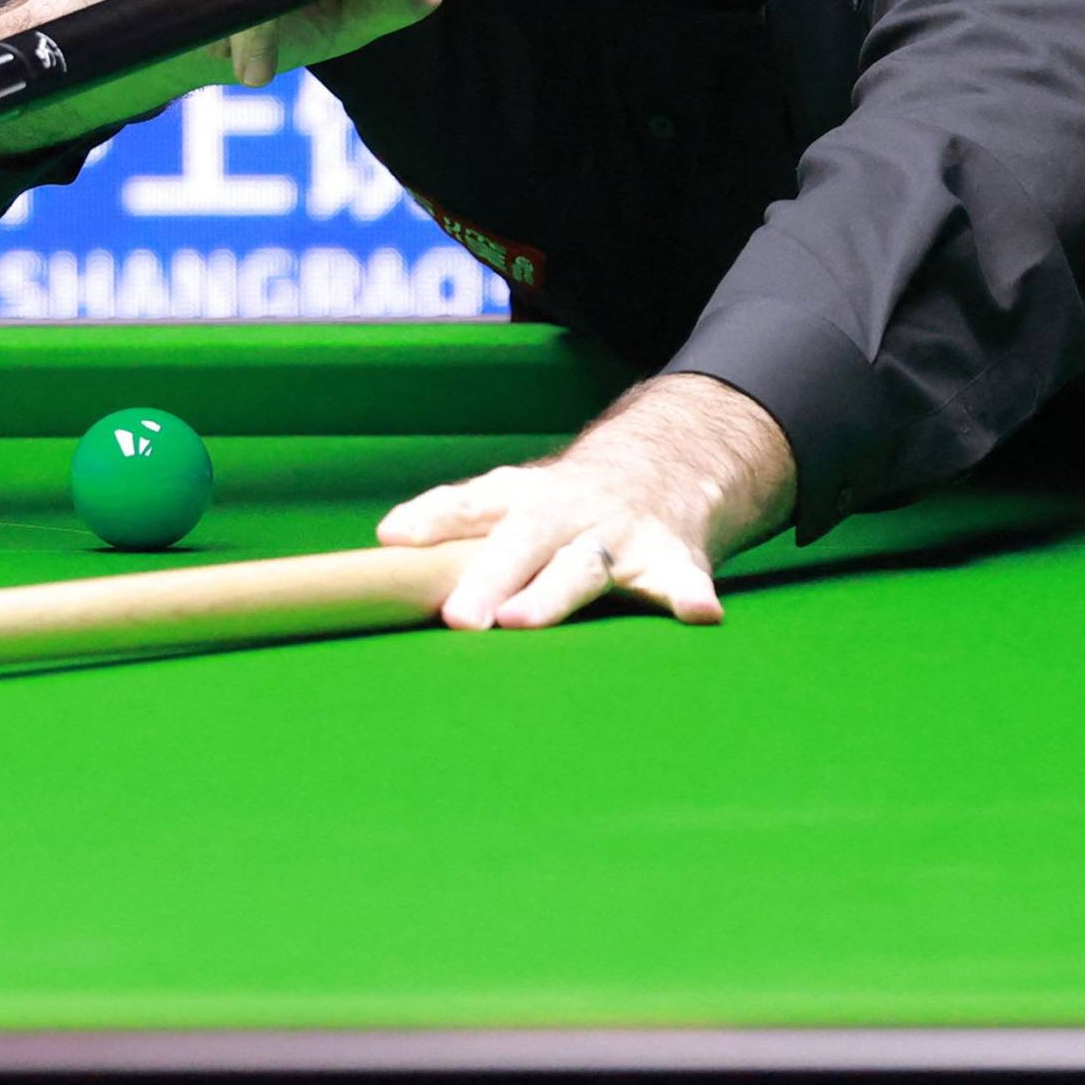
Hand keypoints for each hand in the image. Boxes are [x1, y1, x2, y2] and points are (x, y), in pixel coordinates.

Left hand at [377, 375, 795, 629]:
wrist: (666, 464)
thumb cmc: (564, 501)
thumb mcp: (511, 500)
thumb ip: (454, 524)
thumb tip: (385, 545)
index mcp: (521, 498)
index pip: (469, 504)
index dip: (431, 519)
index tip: (393, 538)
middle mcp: (566, 512)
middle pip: (522, 542)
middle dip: (488, 578)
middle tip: (457, 618)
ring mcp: (618, 535)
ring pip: (584, 566)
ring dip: (553, 593)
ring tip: (521, 619)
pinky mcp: (672, 559)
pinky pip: (681, 581)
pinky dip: (690, 596)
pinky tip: (699, 614)